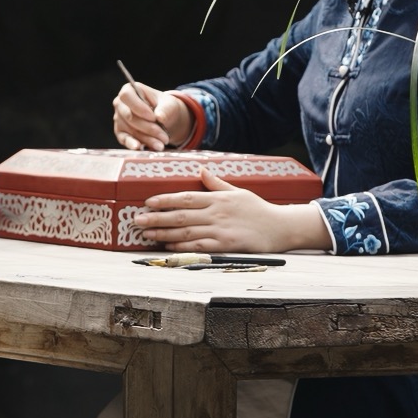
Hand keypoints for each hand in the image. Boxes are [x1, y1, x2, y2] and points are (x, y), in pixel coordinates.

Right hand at [113, 82, 187, 151]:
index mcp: (129, 90)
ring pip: (131, 130)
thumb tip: (160, 117)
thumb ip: (165, 109)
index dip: (139, 107)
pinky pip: (125, 139)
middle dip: (148, 128)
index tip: (154, 117)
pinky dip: (133, 144)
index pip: (127, 96)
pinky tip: (140, 147)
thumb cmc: (164, 107)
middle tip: (164, 137)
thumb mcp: (169, 104)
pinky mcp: (120, 133)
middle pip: (130, 116)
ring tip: (161, 145)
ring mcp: (119, 119)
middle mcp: (120, 104)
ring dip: (147, 139)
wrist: (164, 119)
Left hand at [132, 170, 329, 251]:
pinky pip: (200, 246)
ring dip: (164, 233)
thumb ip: (217, 183)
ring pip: (186, 231)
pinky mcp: (226, 246)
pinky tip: (168, 246)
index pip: (185, 197)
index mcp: (217, 198)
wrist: (280, 227)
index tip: (147, 201)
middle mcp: (216, 213)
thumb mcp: (238, 191)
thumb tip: (201, 171)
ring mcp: (220, 230)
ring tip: (146, 233)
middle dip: (156, 217)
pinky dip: (182, 246)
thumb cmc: (258, 209)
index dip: (165, 200)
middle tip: (137, 220)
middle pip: (180, 215)